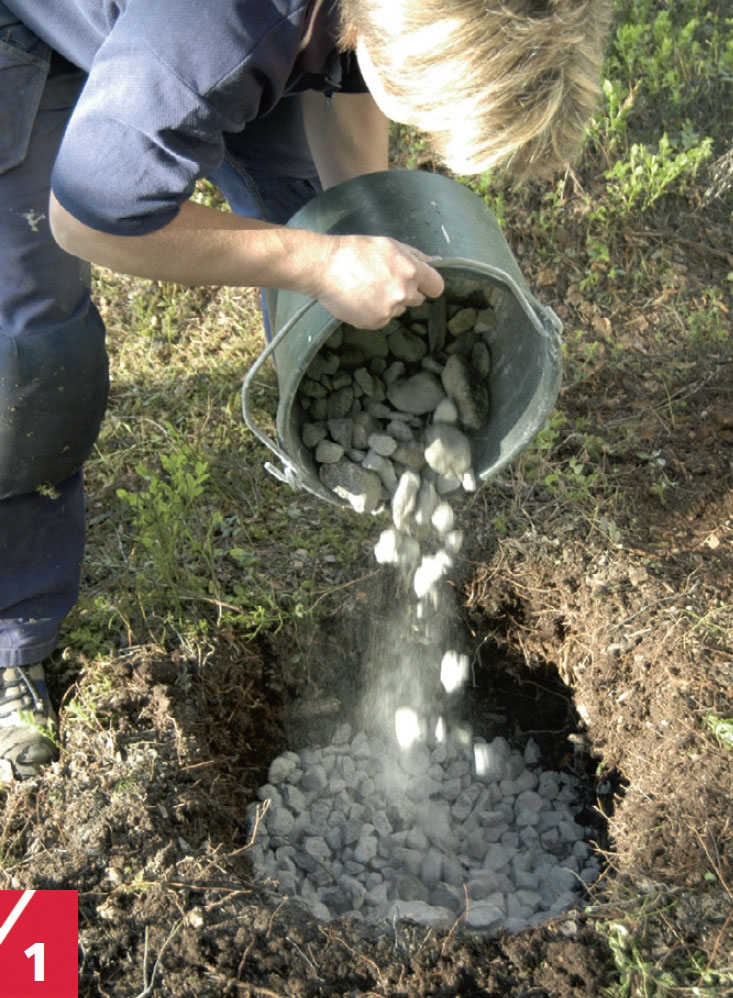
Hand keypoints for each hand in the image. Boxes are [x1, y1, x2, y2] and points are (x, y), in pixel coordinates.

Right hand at [313, 234, 444, 328]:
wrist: (324, 267)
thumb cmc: (355, 251)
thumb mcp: (389, 245)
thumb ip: (415, 256)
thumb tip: (435, 262)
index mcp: (411, 271)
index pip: (436, 287)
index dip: (428, 285)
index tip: (420, 284)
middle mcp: (403, 293)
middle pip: (417, 300)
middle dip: (405, 292)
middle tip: (384, 282)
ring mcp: (389, 310)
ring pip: (398, 310)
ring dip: (388, 303)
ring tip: (367, 289)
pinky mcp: (375, 323)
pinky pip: (382, 320)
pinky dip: (374, 313)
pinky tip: (360, 300)